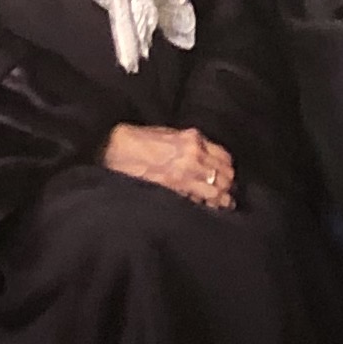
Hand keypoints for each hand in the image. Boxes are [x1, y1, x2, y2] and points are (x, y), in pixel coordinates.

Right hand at [103, 124, 236, 209]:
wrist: (115, 148)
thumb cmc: (138, 140)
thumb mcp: (170, 134)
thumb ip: (190, 145)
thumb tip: (205, 159)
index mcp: (194, 139)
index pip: (225, 158)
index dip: (227, 170)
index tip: (225, 177)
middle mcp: (194, 156)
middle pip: (225, 176)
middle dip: (227, 186)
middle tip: (225, 194)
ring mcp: (185, 174)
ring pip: (217, 191)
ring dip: (220, 199)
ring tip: (220, 206)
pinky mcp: (174, 190)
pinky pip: (199, 201)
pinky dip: (204, 206)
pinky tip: (204, 209)